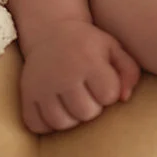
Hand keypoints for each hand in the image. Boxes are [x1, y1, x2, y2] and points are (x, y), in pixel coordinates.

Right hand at [20, 20, 139, 133]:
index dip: (109, 91)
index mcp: (88, 60)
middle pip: (87, 113)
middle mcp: (64, 73)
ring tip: (72, 99)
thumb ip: (129, 71)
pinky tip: (54, 106)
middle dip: (92, 106)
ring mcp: (42, 85)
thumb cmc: (87, 43)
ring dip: (71, 116)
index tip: (102, 80)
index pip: (109, 95)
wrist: (51, 30)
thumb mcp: (112, 47)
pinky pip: (38, 126)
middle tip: (87, 91)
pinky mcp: (27, 94)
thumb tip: (125, 98)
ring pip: (62, 123)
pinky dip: (46, 122)